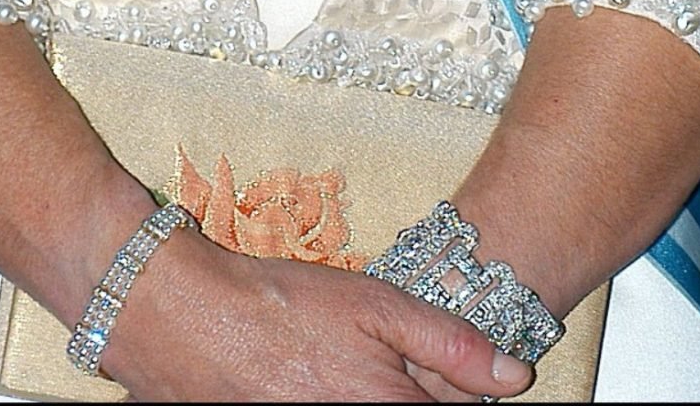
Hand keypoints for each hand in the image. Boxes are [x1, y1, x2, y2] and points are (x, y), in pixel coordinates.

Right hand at [104, 226, 533, 402]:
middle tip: (367, 361)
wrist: (183, 318)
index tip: (438, 375)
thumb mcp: (375, 304)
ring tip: (334, 366)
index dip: (455, 393)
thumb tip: (516, 377)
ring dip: (369, 395)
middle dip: (409, 392)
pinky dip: (329, 400)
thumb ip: (450, 344)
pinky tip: (311, 380)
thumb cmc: (279, 305)